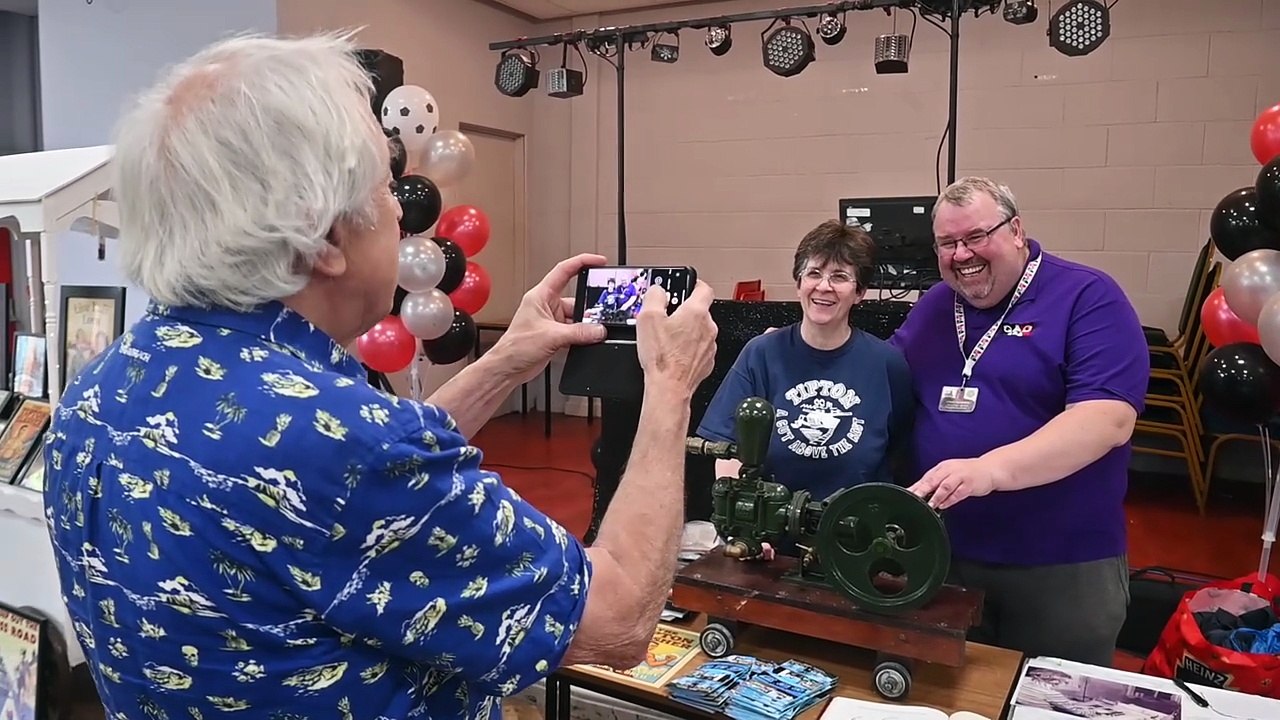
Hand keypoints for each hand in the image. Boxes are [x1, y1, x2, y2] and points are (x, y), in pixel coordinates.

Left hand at [496, 254, 608, 383]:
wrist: (507, 368)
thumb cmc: (515, 347)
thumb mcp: (551, 336)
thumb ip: (578, 333)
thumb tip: (598, 330)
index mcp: (540, 296)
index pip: (564, 271)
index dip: (582, 262)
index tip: (599, 262)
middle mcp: (546, 306)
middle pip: (575, 299)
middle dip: (588, 308)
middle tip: (600, 314)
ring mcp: (551, 321)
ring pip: (577, 318)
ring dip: (584, 326)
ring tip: (591, 333)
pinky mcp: (555, 335)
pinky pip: (575, 331)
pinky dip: (582, 336)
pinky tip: (586, 341)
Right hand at [636, 281, 716, 396]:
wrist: (669, 388)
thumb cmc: (662, 358)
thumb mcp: (647, 318)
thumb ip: (654, 296)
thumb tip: (658, 290)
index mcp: (696, 312)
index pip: (704, 288)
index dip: (694, 284)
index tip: (685, 286)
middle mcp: (708, 327)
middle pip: (699, 310)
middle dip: (684, 311)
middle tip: (667, 317)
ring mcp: (709, 345)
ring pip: (699, 330)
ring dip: (687, 330)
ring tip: (668, 338)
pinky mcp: (707, 360)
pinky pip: (699, 347)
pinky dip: (689, 347)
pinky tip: (674, 353)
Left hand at [909, 457, 1002, 509]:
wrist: (989, 469)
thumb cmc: (967, 473)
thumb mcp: (949, 474)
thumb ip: (936, 483)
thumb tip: (919, 493)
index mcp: (942, 468)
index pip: (925, 478)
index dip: (915, 487)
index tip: (905, 494)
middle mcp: (949, 471)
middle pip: (932, 480)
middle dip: (921, 490)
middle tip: (913, 498)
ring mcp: (960, 477)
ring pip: (945, 486)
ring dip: (935, 497)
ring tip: (928, 505)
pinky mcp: (969, 484)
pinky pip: (958, 493)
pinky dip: (950, 499)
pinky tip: (943, 505)